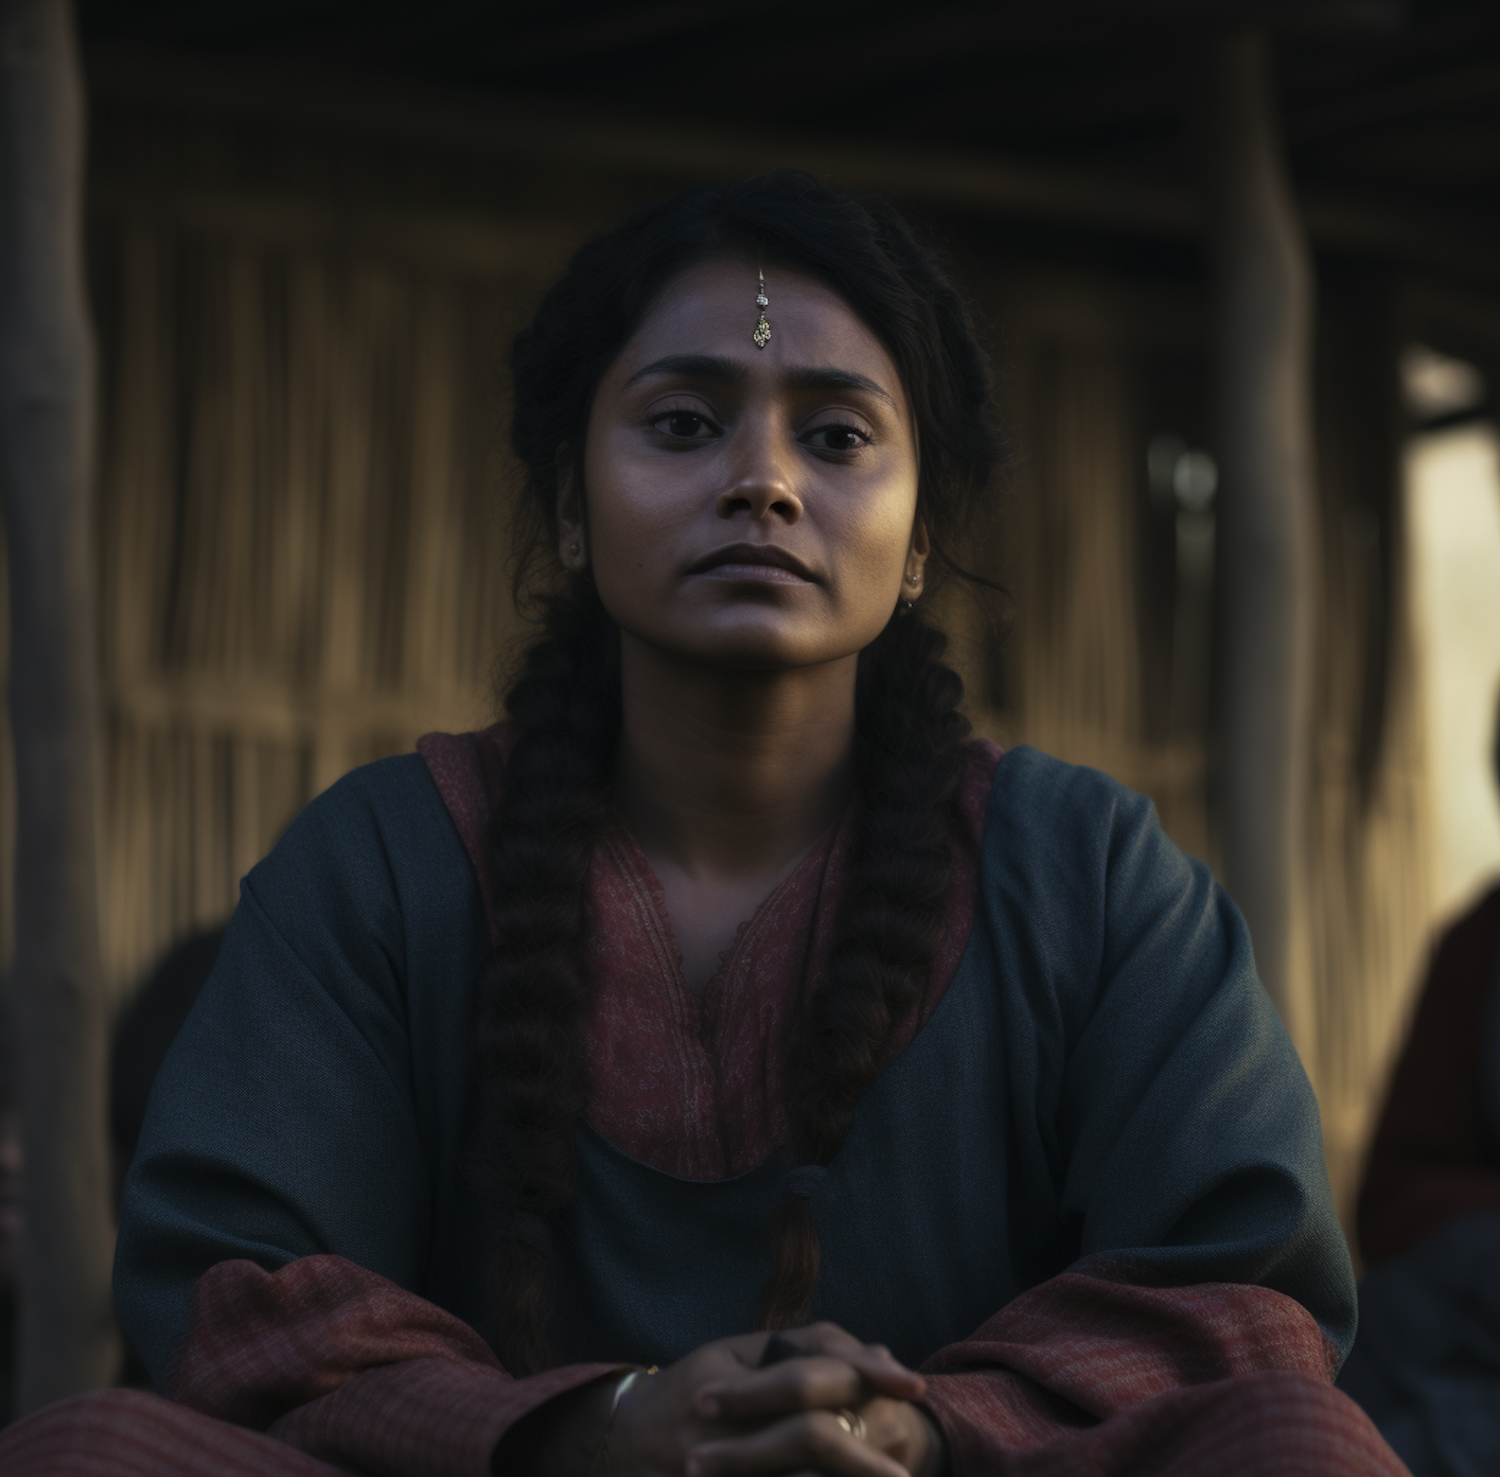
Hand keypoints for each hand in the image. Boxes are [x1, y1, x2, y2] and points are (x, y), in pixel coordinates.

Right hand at [677, 1323, 942, 1476]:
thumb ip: (808, 1346)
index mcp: (733, 1383)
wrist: (624, 1446)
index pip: (811, 1375)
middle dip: (864, 1461)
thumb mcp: (741, 1351)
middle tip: (906, 1472)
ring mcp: (725, 1470)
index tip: (914, 1385)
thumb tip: (878, 1356)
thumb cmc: (692, 1388)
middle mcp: (727, 1431)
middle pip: (811, 1440)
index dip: (866, 1378)